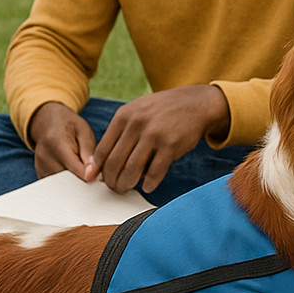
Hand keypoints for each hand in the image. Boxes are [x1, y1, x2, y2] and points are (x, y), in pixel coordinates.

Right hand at [29, 100, 98, 179]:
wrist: (48, 122)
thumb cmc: (70, 126)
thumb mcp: (84, 131)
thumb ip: (89, 152)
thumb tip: (94, 174)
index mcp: (57, 143)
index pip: (75, 168)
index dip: (91, 175)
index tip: (100, 176)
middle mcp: (45, 157)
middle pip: (67, 181)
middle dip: (82, 181)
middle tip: (92, 173)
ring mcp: (40, 167)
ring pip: (62, 186)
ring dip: (74, 183)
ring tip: (81, 170)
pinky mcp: (40, 174)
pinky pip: (55, 186)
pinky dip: (66, 184)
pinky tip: (73, 173)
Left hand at [88, 85, 229, 194]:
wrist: (194, 103)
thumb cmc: (162, 111)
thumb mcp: (137, 112)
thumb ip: (119, 132)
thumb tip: (100, 162)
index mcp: (123, 116)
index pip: (103, 150)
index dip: (99, 169)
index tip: (100, 179)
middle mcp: (136, 124)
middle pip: (115, 162)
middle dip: (112, 180)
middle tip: (114, 187)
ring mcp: (154, 134)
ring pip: (132, 170)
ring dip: (126, 184)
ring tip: (127, 189)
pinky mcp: (170, 145)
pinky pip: (154, 172)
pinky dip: (149, 183)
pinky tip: (147, 186)